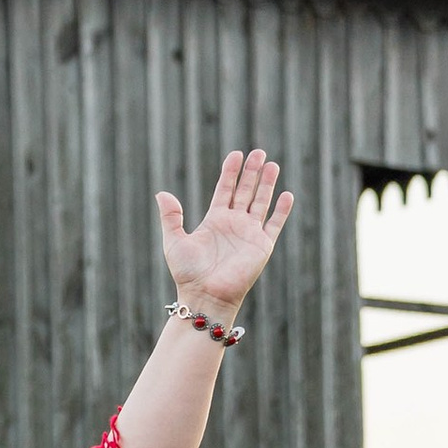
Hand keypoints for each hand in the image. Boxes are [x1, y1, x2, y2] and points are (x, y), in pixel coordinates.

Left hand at [157, 149, 294, 321]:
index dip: (231, 172)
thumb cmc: (188, 273)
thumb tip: (161, 193)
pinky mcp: (262, 246)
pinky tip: (287, 194)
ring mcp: (249, 234)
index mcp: (214, 220)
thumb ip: (171, 216)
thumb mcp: (174, 240)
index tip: (236, 154)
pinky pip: (274, 224)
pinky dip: (281, 210)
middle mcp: (234, 224)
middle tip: (259, 152)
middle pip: (245, 191)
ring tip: (272, 164)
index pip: (225, 189)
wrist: (206, 295)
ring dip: (267, 184)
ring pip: (261, 202)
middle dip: (252, 172)